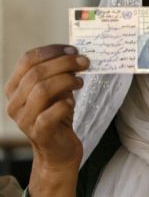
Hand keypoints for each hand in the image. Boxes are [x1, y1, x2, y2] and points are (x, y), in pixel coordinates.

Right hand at [4, 45, 89, 195]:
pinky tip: (72, 101)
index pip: (28, 59)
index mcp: (16, 86)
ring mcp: (24, 119)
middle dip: (64, 63)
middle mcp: (15, 102)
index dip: (52, 51)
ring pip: (42, 90)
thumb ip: (60, 72)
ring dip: (66, 81)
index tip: (73, 49)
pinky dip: (64, 104)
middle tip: (84, 62)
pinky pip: (49, 114)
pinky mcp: (38, 133)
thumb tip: (77, 53)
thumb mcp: (57, 88)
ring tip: (81, 81)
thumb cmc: (58, 113)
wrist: (59, 148)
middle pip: (36, 73)